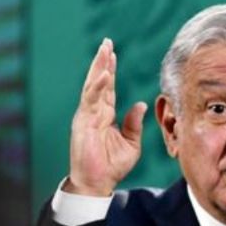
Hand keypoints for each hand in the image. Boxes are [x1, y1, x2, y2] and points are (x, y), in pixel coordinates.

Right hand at [66, 38, 147, 196]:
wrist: (97, 182)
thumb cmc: (112, 166)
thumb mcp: (131, 143)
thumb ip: (134, 124)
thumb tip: (142, 104)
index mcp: (105, 115)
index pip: (109, 88)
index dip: (111, 70)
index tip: (113, 53)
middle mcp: (94, 112)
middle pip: (99, 81)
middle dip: (102, 62)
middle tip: (107, 42)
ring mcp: (87, 115)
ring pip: (93, 86)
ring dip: (99, 67)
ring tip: (104, 50)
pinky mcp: (83, 122)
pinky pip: (90, 100)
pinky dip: (98, 86)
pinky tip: (105, 74)